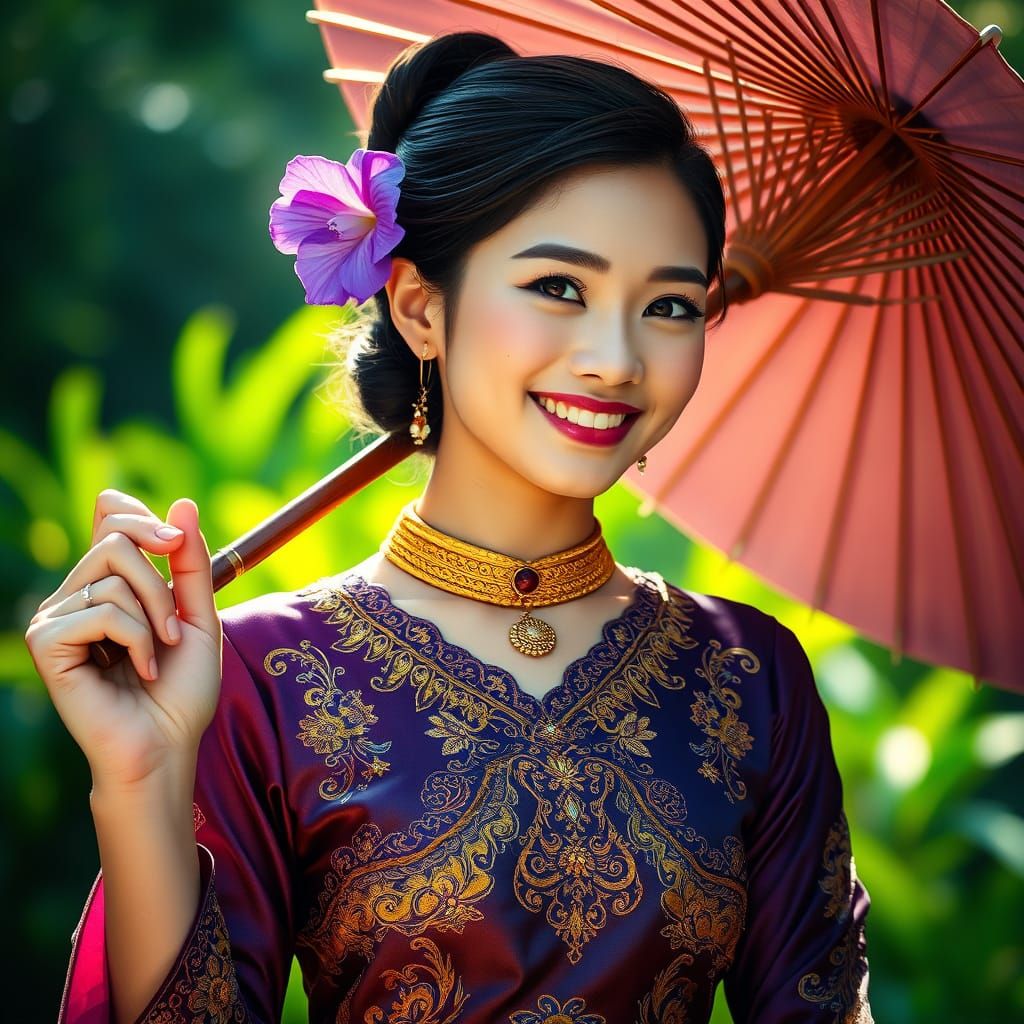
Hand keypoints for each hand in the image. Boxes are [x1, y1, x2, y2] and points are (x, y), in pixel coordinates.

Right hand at [25, 490, 221, 790]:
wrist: (167, 744)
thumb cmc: (182, 688)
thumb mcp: (199, 614)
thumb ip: (190, 561)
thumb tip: (182, 501)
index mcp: (109, 582)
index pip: (109, 515)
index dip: (138, 515)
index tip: (172, 542)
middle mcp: (77, 592)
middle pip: (116, 539)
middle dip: (161, 581)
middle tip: (176, 627)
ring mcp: (56, 616)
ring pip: (112, 573)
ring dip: (155, 616)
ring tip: (158, 655)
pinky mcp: (46, 641)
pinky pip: (103, 611)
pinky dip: (136, 640)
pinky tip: (139, 671)